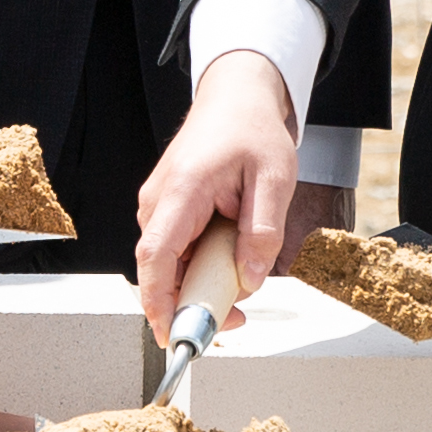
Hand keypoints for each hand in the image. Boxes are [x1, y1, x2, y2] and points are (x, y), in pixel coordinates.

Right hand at [132, 52, 305, 340]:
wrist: (235, 97)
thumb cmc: (251, 130)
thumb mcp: (275, 180)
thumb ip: (263, 232)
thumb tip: (250, 279)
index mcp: (182, 191)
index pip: (155, 256)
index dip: (159, 301)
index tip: (171, 333)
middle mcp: (158, 201)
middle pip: (160, 270)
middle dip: (192, 303)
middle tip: (237, 315)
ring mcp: (158, 206)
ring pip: (169, 264)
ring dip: (200, 284)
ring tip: (241, 278)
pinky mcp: (166, 212)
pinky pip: (176, 252)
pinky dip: (199, 267)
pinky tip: (228, 260)